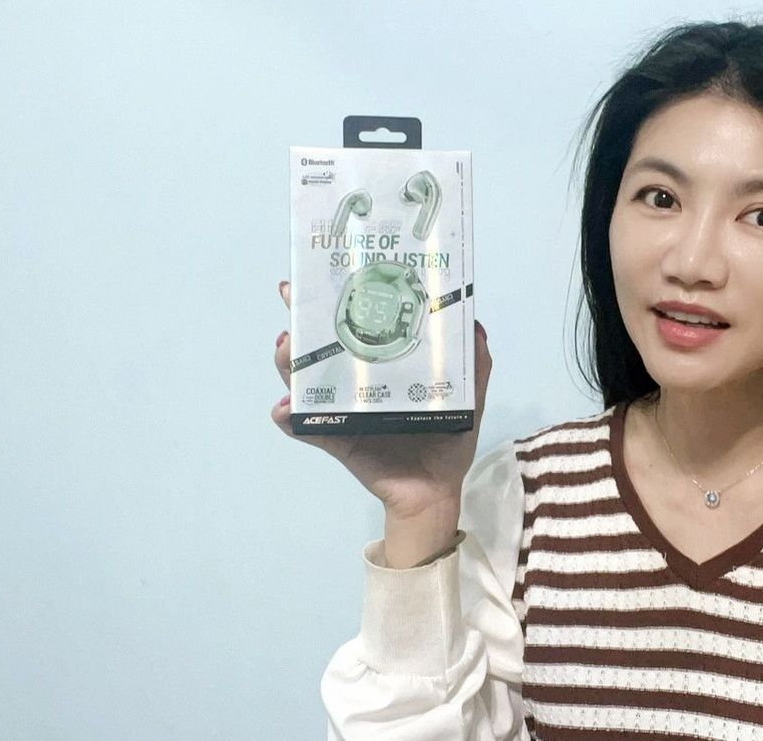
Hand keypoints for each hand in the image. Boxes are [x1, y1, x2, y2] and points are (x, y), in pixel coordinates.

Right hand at [269, 280, 493, 518]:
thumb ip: (475, 363)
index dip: (336, 298)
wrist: (436, 490)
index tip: (322, 272)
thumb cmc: (448, 440)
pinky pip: (301, 426)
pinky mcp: (331, 438)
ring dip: (287, 360)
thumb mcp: (468, 396)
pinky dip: (289, 417)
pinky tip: (289, 407)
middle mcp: (354, 381)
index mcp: (382, 365)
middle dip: (298, 318)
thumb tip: (475, 324)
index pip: (355, 324)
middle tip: (291, 299)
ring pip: (299, 378)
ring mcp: (338, 408)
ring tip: (287, 348)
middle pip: (317, 343)